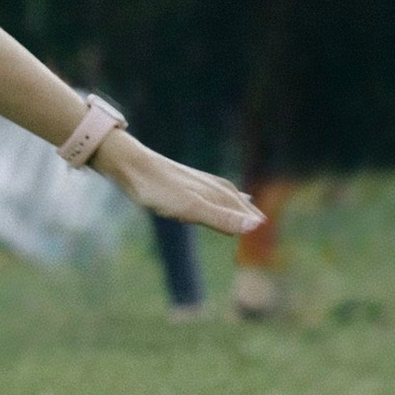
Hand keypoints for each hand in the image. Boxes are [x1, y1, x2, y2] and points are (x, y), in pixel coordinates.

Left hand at [95, 129, 262, 235]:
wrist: (129, 165)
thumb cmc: (158, 189)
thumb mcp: (191, 208)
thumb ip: (221, 218)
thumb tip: (257, 226)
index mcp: (214, 193)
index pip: (239, 209)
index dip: (251, 219)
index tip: (266, 228)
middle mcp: (209, 184)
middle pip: (234, 199)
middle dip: (247, 211)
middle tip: (262, 222)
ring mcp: (194, 180)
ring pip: (222, 192)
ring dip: (234, 202)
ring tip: (246, 207)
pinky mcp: (180, 180)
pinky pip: (206, 189)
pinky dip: (216, 194)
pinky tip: (210, 193)